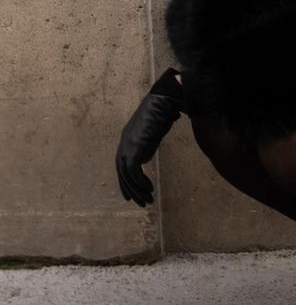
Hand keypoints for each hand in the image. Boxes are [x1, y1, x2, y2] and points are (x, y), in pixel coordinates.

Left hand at [115, 67, 184, 207]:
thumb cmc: (162, 113)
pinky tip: (150, 188)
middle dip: (131, 189)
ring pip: (127, 175)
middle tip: (141, 202)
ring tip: (148, 199)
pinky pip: (133, 172)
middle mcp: (124, 143)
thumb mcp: (153, 133)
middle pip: (122, 173)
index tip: (135, 192)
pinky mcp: (133, 148)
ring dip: (137, 189)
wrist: (163, 102)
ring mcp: (127, 146)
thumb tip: (144, 158)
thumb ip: (147, 146)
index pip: (123, 165)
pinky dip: (140, 182)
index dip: (128, 180)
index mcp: (127, 139)